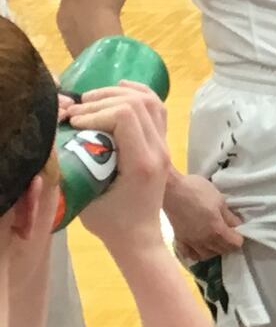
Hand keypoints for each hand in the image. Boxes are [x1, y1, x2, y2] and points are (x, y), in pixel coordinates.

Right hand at [65, 84, 170, 252]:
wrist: (140, 236)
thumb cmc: (111, 222)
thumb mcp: (86, 195)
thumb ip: (77, 164)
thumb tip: (60, 135)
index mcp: (142, 163)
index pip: (125, 116)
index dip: (95, 112)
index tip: (75, 124)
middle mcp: (158, 150)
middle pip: (136, 103)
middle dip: (101, 100)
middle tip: (77, 113)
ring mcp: (164, 146)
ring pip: (150, 102)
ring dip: (117, 95)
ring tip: (90, 101)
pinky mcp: (162, 145)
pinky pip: (157, 110)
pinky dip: (139, 94)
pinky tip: (119, 90)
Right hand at [164, 171, 243, 261]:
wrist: (171, 189)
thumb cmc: (197, 191)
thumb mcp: (219, 200)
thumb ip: (229, 216)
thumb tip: (237, 225)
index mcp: (216, 230)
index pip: (234, 244)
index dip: (239, 238)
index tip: (238, 231)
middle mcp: (204, 240)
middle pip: (222, 250)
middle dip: (229, 244)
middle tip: (229, 234)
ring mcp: (190, 242)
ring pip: (207, 255)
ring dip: (214, 250)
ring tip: (215, 240)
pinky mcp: (179, 239)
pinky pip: (190, 254)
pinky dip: (196, 253)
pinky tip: (199, 246)